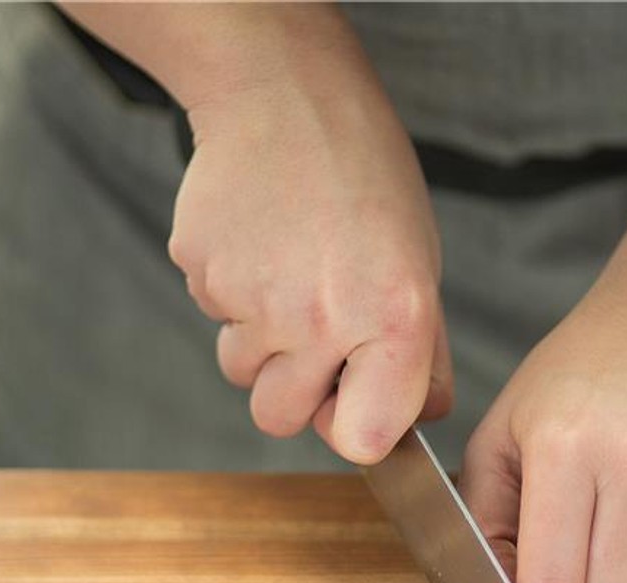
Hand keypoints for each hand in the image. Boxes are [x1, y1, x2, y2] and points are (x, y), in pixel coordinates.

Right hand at [166, 26, 451, 463]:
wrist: (286, 98)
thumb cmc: (365, 180)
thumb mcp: (420, 266)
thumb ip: (423, 354)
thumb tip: (416, 419)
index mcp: (392, 320)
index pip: (360, 440)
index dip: (352, 427)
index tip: (353, 397)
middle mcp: (321, 318)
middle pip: (279, 419)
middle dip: (292, 390)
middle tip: (313, 330)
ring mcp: (254, 299)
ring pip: (241, 372)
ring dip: (260, 342)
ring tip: (288, 274)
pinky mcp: (203, 273)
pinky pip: (214, 318)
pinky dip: (232, 295)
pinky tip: (261, 245)